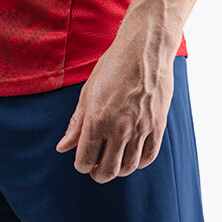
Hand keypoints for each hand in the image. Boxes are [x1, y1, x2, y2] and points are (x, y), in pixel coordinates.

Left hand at [56, 26, 176, 181]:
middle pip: (108, 170)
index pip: (85, 159)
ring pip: (128, 167)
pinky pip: (148, 156)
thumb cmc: (113, 65)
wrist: (145, 48)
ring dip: (118, 171)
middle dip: (98, 174)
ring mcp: (141, 128)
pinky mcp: (158, 125)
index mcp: (97, 118)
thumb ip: (76, 123)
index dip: (81, 165)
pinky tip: (131, 157)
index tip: (82, 161)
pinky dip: (138, 163)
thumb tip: (62, 148)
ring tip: (113, 163)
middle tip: (96, 169)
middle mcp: (119, 127)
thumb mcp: (88, 91)